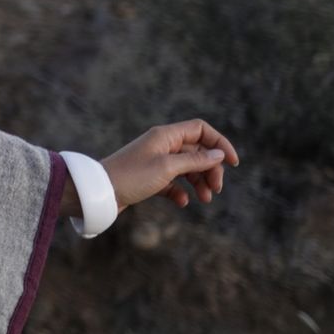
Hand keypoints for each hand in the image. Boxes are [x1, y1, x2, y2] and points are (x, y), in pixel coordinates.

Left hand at [100, 119, 240, 212]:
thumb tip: (218, 154)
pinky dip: (181, 192)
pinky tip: (183, 202)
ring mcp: (155, 162)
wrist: (99, 192)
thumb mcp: (167, 167)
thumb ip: (194, 160)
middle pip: (197, 151)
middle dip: (210, 169)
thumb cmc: (131, 176)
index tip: (233, 163)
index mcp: (165, 136)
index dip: (219, 143)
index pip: (200, 130)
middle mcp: (161, 145)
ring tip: (205, 199)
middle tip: (215, 190)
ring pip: (187, 168)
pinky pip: (173, 183)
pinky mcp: (149, 178)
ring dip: (199, 182)